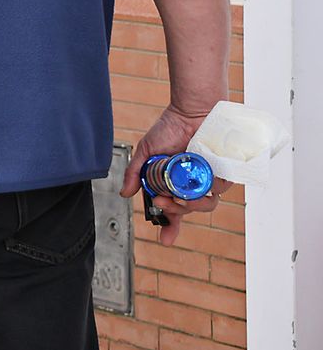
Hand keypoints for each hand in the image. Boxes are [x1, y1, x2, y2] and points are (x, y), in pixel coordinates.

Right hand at [121, 105, 229, 245]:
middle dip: (176, 212)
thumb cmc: (170, 127)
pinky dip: (211, 187)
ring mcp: (209, 178)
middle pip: (189, 210)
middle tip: (162, 202)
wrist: (193, 110)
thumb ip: (135, 173)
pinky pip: (221, 188)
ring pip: (206, 203)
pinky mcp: (225, 171)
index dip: (170, 226)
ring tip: (180, 195)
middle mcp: (192, 184)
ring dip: (193, 204)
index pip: (174, 209)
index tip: (164, 238)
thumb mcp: (146, 152)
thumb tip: (125, 193)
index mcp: (174, 182)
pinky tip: (198, 178)